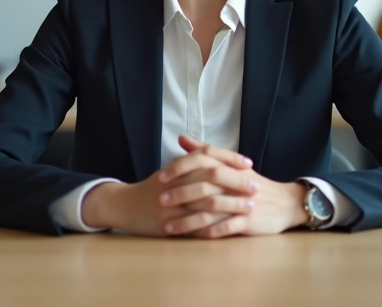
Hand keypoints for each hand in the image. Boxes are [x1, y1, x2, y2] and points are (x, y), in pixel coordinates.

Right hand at [81, 140, 256, 236]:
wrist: (124, 205)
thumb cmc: (152, 188)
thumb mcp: (170, 170)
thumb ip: (191, 160)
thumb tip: (214, 153)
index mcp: (178, 166)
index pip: (208, 156)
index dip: (230, 158)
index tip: (248, 163)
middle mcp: (176, 181)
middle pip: (211, 177)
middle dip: (236, 181)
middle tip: (256, 186)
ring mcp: (172, 203)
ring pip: (206, 202)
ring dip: (231, 204)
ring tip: (249, 206)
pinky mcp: (169, 222)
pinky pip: (195, 225)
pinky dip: (214, 226)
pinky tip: (230, 228)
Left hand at [163, 136, 308, 238]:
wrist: (285, 203)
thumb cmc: (253, 184)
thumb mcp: (231, 166)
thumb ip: (205, 152)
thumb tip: (182, 138)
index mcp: (229, 167)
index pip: (202, 161)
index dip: (180, 168)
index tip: (160, 177)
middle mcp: (234, 183)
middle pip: (204, 185)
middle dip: (180, 194)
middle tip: (160, 201)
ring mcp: (242, 203)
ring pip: (211, 211)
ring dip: (188, 220)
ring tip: (169, 227)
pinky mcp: (249, 221)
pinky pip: (226, 228)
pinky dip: (209, 233)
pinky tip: (193, 238)